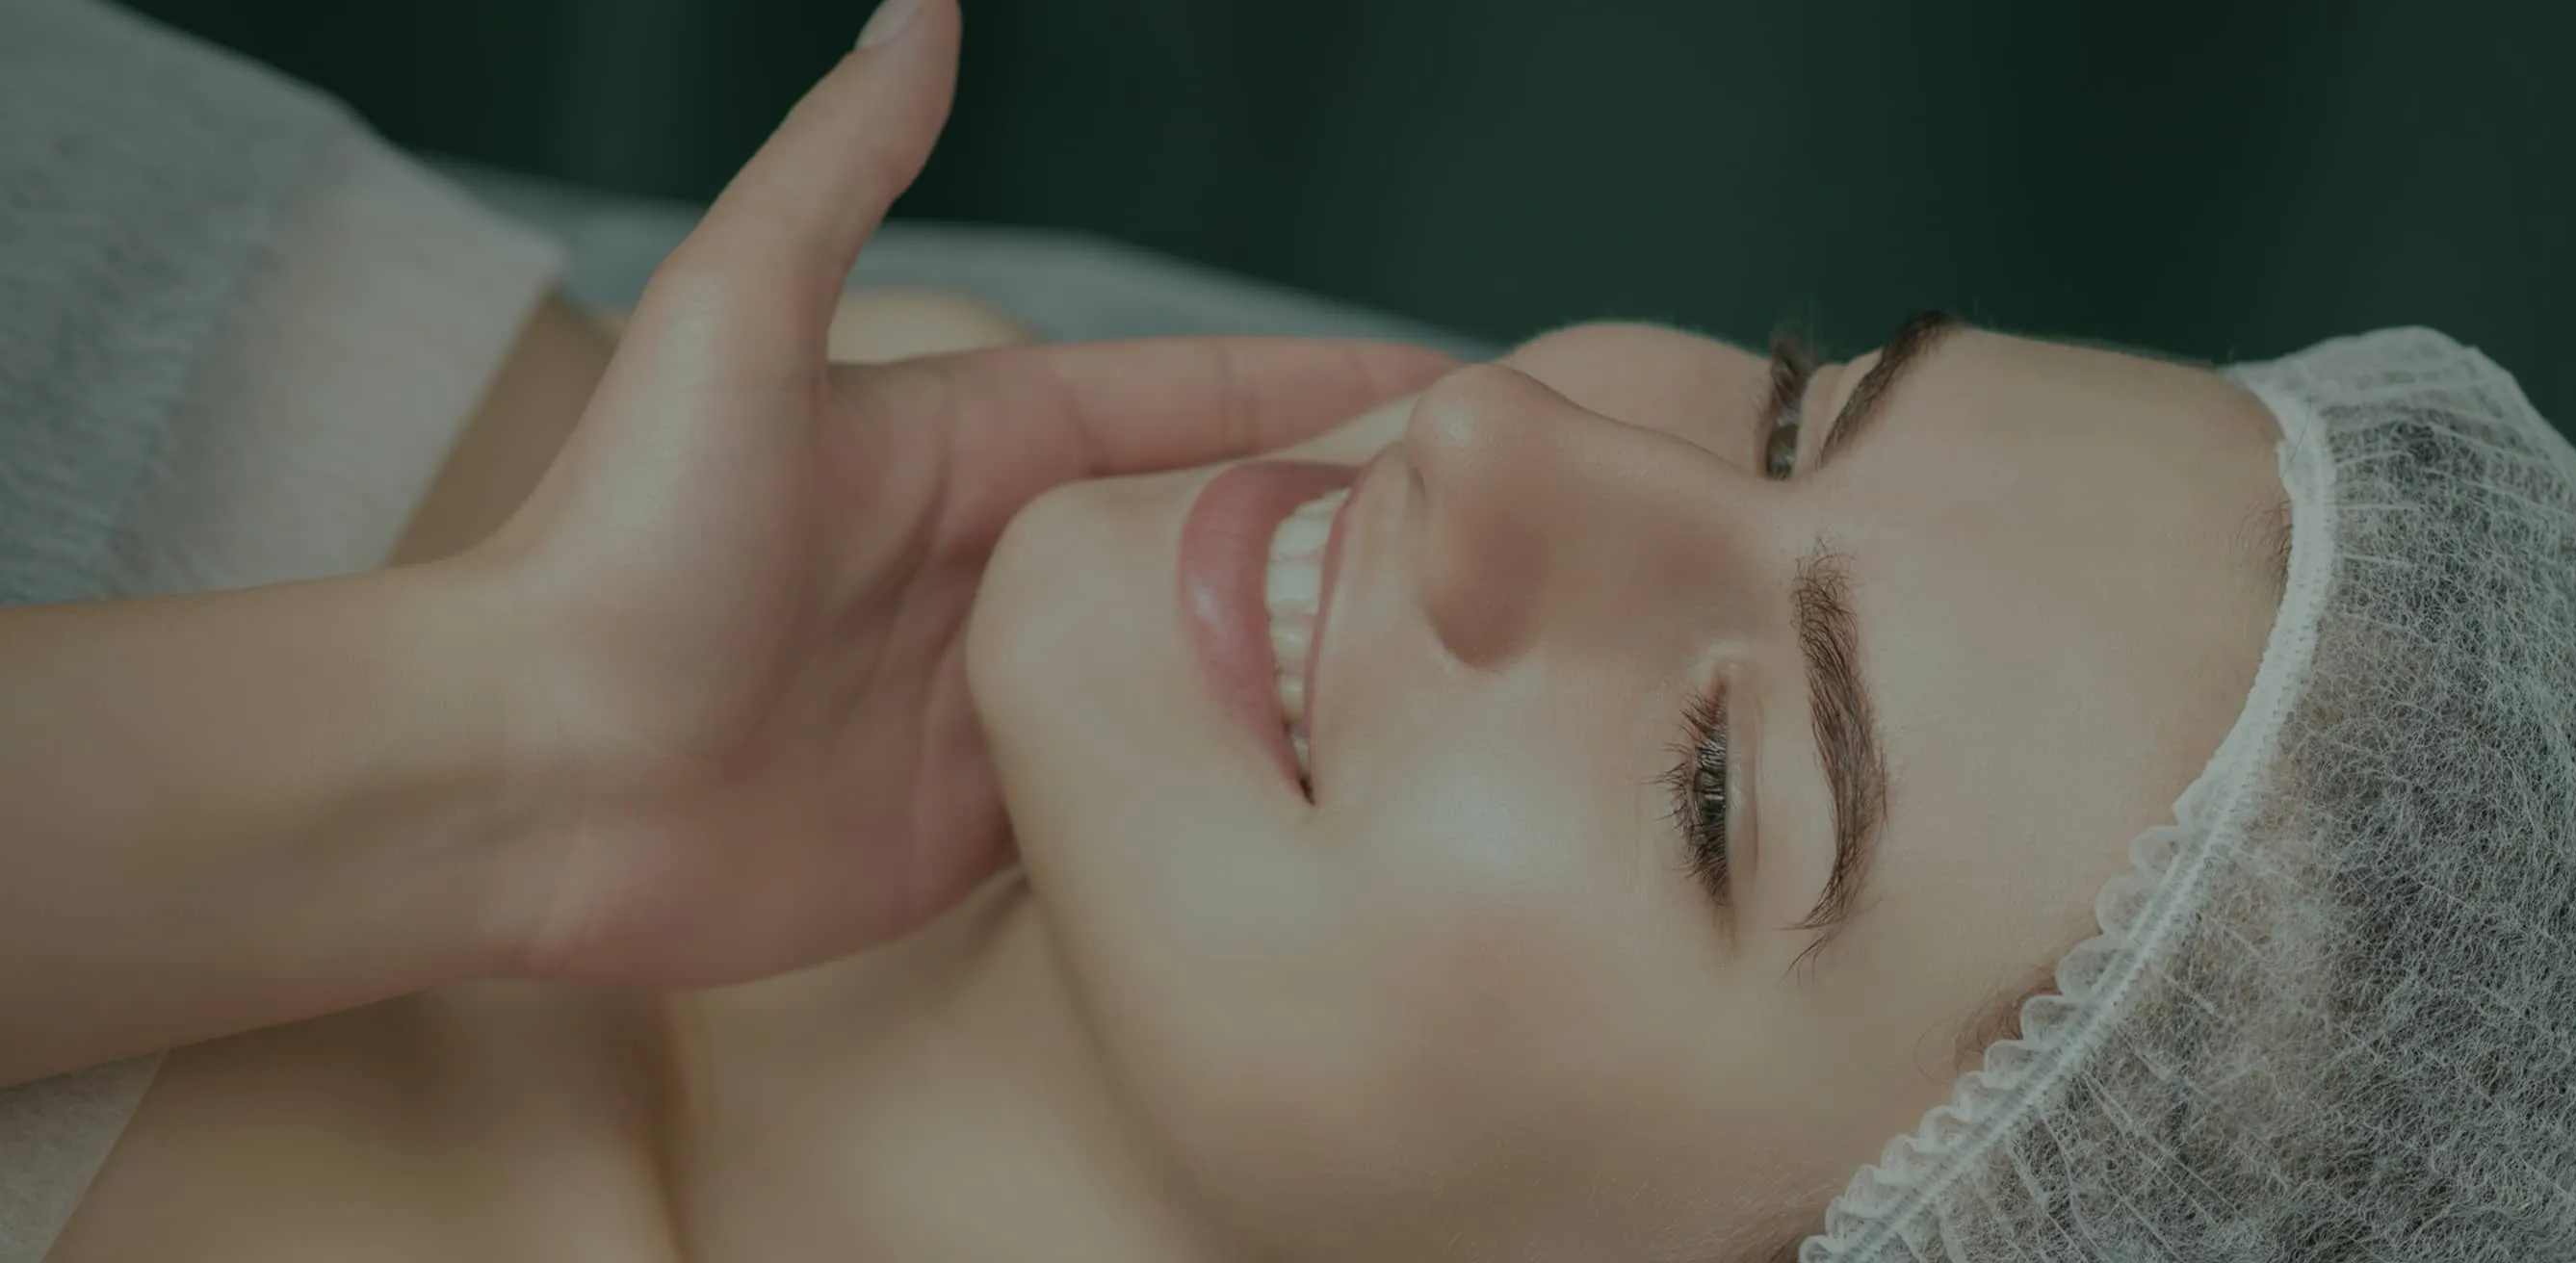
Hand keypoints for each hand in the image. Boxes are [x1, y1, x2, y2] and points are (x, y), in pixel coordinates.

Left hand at [457, 0, 1452, 984]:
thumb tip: (925, 3)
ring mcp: (1006, 702)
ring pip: (1205, 672)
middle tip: (1517, 539)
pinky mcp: (987, 827)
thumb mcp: (736, 318)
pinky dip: (1238, 791)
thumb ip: (843, 169)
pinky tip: (1344, 791)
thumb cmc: (622, 543)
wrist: (517, 781)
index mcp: (978, 444)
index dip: (1329, 389)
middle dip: (1363, 529)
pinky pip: (1144, 800)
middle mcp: (1007, 569)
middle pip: (1223, 539)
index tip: (1469, 387)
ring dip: (1320, 668)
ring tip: (1475, 670)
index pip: (1195, 402)